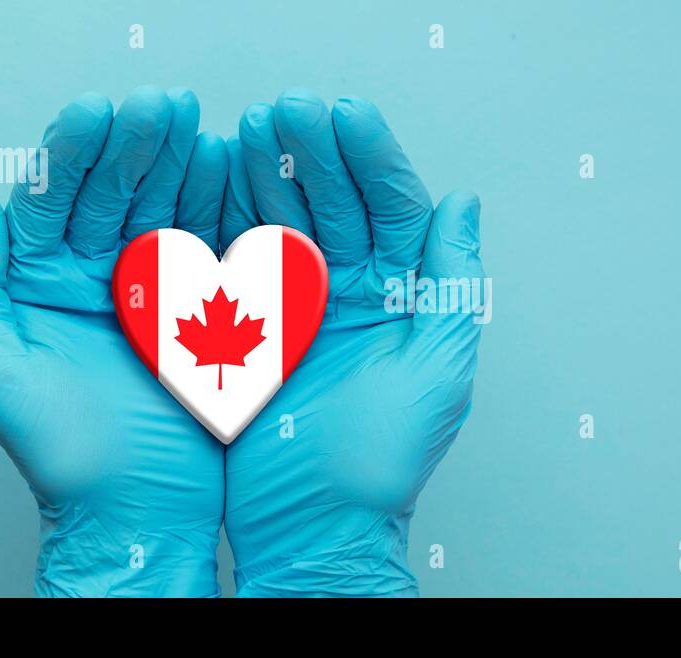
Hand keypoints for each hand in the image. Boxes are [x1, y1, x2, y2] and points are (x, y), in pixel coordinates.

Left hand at [0, 86, 233, 596]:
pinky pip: (212, 249)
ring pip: (166, 211)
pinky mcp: (202, 311)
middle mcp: (95, 279)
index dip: (78, 151)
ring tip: (202, 126)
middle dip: (139, 143)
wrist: (140, 513)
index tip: (102, 112)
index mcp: (41, 285)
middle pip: (114, 193)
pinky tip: (232, 173)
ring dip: (183, 164)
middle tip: (164, 105)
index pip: (56, 200)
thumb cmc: (65, 458)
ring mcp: (152, 292)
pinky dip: (223, 210)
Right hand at [221, 90, 484, 595]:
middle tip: (288, 107)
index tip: (345, 114)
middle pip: (338, 204)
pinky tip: (217, 178)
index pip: (394, 210)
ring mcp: (303, 308)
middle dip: (314, 152)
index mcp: (404, 299)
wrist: (312, 527)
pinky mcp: (254, 329)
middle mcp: (356, 295)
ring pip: (287, 222)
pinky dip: (229, 219)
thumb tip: (463, 204)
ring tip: (248, 127)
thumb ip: (449, 285)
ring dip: (269, 173)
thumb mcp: (436, 372)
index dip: (372, 158)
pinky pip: (242, 261)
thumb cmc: (380, 465)